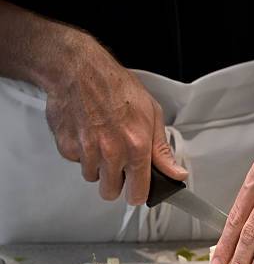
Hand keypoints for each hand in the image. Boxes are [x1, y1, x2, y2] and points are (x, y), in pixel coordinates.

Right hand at [45, 35, 186, 203]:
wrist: (78, 69)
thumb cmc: (116, 86)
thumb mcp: (151, 113)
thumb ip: (162, 151)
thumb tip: (177, 174)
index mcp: (136, 147)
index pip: (137, 193)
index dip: (137, 194)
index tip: (136, 190)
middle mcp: (111, 152)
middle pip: (110, 192)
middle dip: (114, 182)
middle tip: (115, 164)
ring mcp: (87, 152)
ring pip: (92, 177)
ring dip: (96, 166)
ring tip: (100, 141)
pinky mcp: (67, 147)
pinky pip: (76, 162)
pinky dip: (80, 153)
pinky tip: (86, 133)